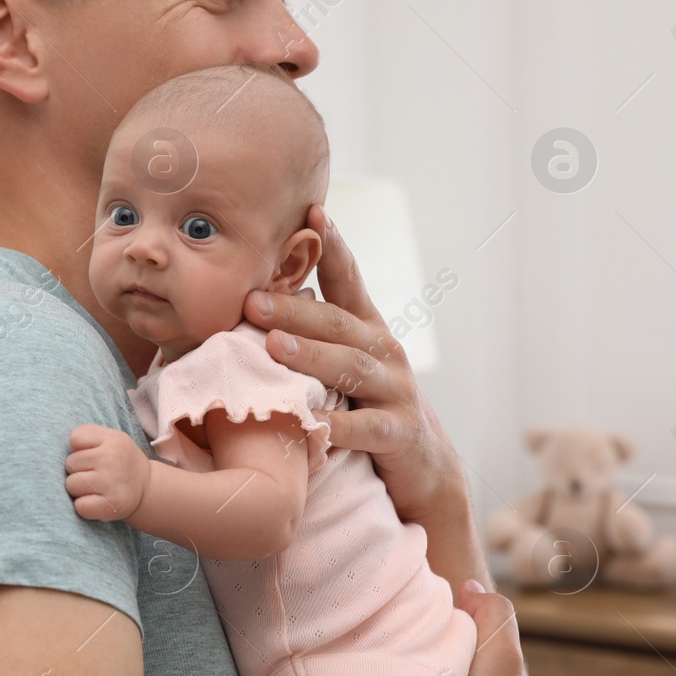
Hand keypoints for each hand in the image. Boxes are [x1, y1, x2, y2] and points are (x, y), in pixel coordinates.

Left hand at [66, 425, 150, 521]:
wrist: (147, 487)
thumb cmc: (120, 461)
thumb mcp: (111, 437)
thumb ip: (88, 433)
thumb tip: (69, 449)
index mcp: (113, 440)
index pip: (76, 439)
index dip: (79, 449)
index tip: (92, 455)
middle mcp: (112, 459)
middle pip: (70, 463)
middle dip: (77, 470)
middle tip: (94, 473)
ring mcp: (111, 483)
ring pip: (71, 485)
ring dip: (78, 489)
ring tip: (94, 487)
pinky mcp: (112, 505)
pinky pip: (80, 506)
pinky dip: (84, 506)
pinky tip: (96, 501)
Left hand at [243, 205, 463, 524]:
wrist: (423, 463)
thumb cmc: (366, 405)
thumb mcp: (344, 361)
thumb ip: (312, 332)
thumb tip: (252, 297)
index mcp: (367, 328)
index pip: (349, 279)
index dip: (333, 246)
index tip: (312, 212)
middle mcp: (386, 351)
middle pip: (339, 324)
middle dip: (296, 311)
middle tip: (252, 302)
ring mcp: (397, 391)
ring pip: (352, 369)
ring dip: (312, 357)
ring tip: (274, 348)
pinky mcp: (400, 433)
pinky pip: (368, 428)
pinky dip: (339, 426)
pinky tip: (312, 423)